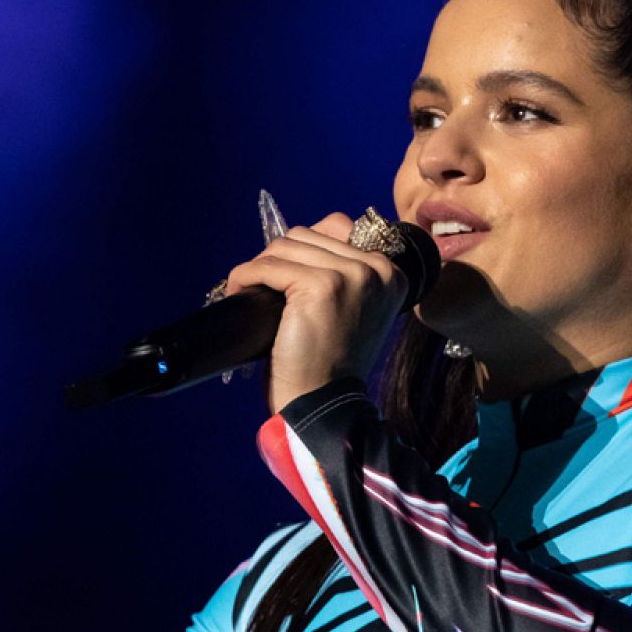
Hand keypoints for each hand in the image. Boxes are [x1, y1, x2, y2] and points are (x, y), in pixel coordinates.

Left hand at [223, 213, 406, 413]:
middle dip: (278, 257)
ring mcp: (352, 275)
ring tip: (249, 291)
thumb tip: (297, 243)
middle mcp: (378, 269)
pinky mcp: (321, 286)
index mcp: (391, 273)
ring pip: (286, 245)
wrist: (323, 405)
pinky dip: (246, 276)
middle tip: (262, 287)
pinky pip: (269, 266)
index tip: (282, 275)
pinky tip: (240, 292)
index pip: (337, 227)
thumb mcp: (351, 312)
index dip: (302, 249)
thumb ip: (342, 276)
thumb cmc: (329, 363)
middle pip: (308, 234)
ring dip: (260, 266)